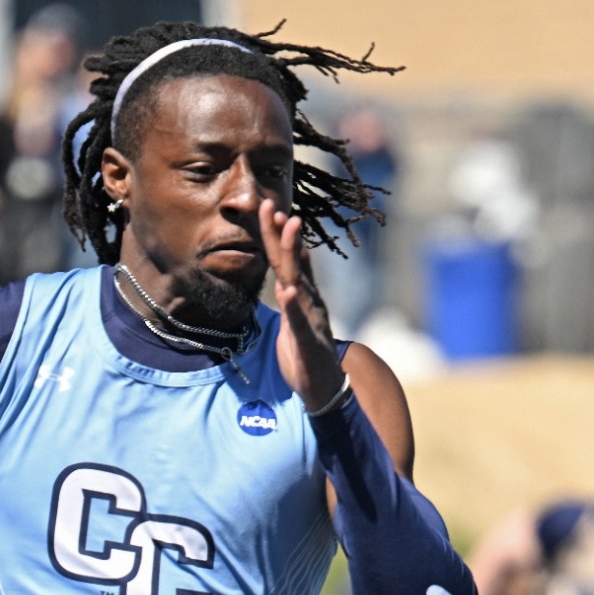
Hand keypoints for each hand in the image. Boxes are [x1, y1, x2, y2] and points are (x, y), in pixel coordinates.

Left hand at [259, 199, 344, 409]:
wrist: (324, 389)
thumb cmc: (306, 355)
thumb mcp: (294, 322)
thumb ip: (291, 300)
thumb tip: (283, 281)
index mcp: (303, 297)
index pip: (288, 261)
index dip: (278, 236)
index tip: (269, 209)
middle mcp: (309, 301)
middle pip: (292, 263)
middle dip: (282, 233)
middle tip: (272, 205)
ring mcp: (311, 319)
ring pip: (298, 281)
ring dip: (293, 255)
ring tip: (287, 229)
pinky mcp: (308, 341)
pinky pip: (299, 320)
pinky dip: (292, 305)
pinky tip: (285, 290)